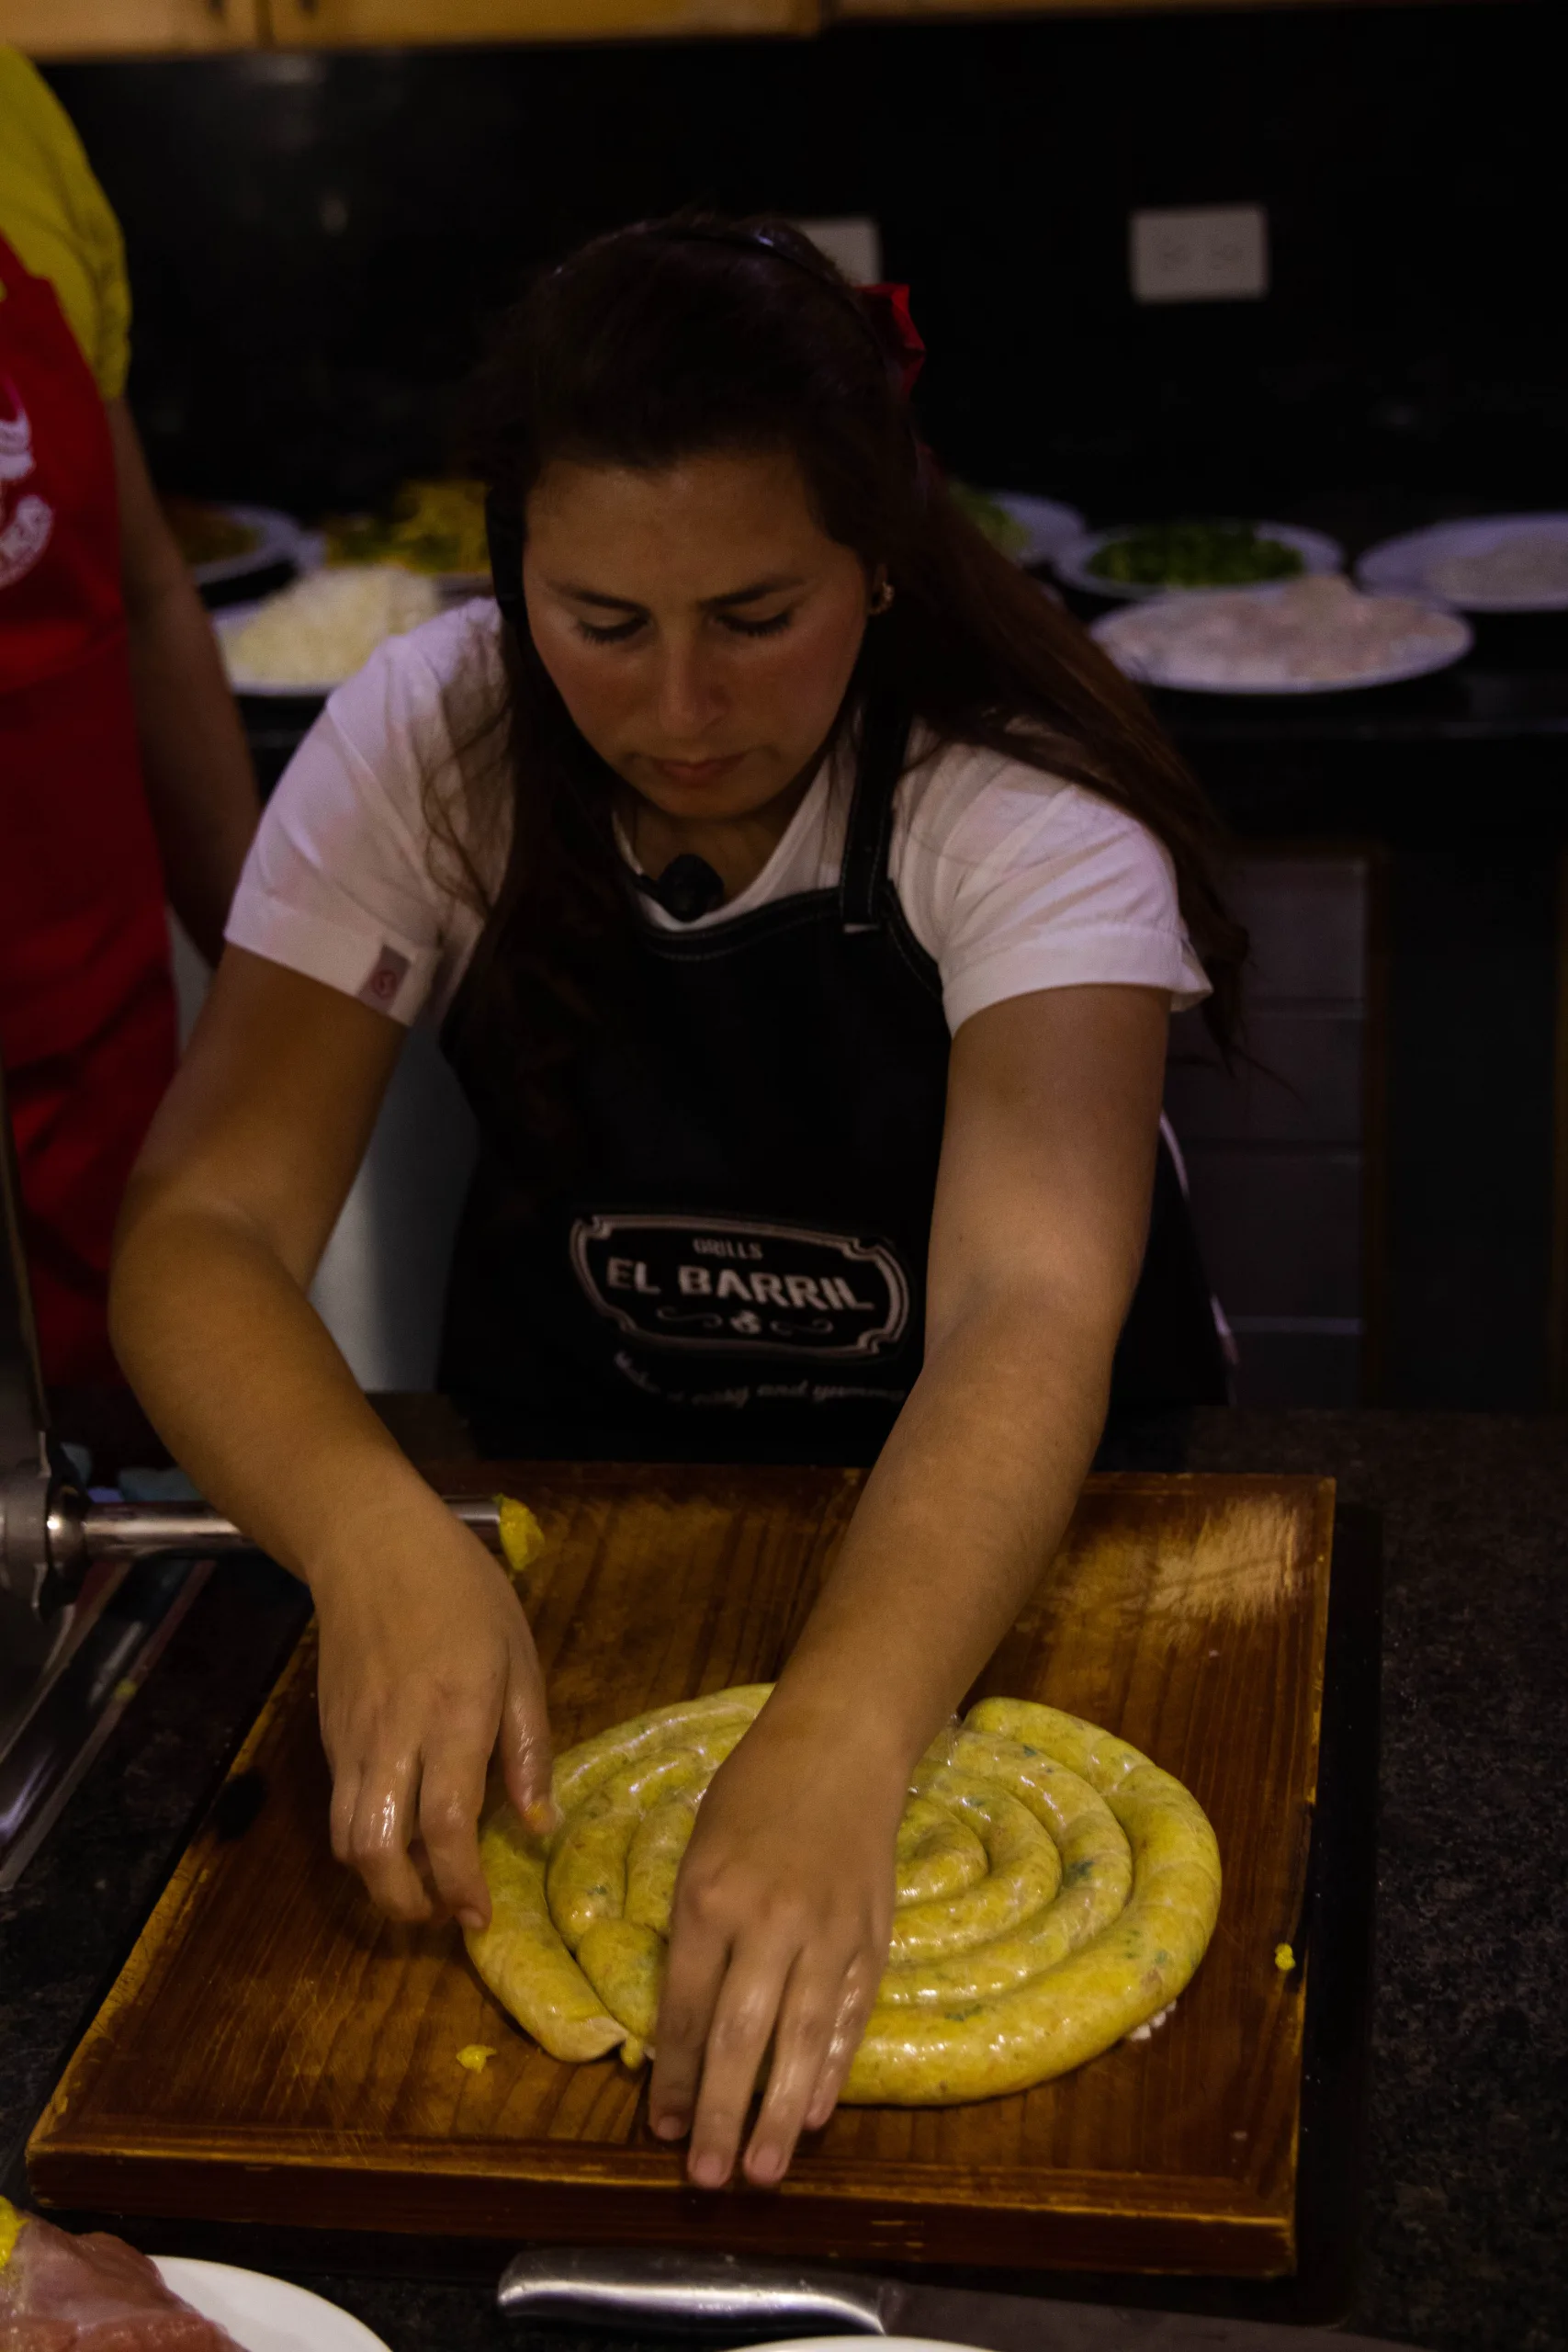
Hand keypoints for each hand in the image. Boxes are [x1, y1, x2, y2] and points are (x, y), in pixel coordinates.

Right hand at [313, 1503, 552, 1929]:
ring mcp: (351, 1739)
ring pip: (347, 1838)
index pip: (446, 1825)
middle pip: (377, 1851)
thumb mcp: (519, 1657)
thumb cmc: (461, 1594)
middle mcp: (393, 1738)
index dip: (460, 1884)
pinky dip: (365, 1838)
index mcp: (452, 1716)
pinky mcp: (329, 1735)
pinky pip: (341, 1806)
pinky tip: (402, 1833)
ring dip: (380, 1880)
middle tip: (444, 1915)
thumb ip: (528, 1745)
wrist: (372, 1546)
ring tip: (422, 1888)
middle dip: (407, 1903)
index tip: (479, 1918)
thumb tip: (536, 1824)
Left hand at [648, 1698, 905, 2187]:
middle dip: (721, 2113)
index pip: (685, 2007)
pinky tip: (817, 2111)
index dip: (674, 2076)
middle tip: (707, 2177)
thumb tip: (685, 2026)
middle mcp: (767, 1920)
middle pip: (740, 2034)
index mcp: (709, 1897)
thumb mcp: (700, 1851)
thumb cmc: (753, 1794)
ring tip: (764, 2171)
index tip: (662, 2131)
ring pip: (801, 2037)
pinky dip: (834, 2066)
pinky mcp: (870, 1934)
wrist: (838, 1746)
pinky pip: (850, 2013)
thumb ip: (695, 1933)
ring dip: (780, 2112)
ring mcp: (826, 1930)